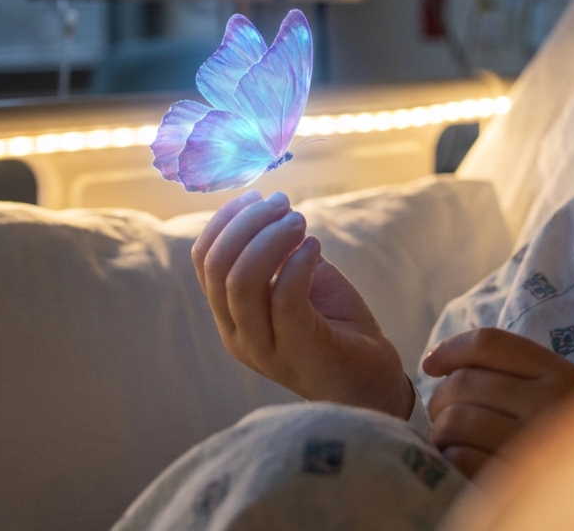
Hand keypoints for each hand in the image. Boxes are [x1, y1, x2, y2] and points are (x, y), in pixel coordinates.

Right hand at [192, 189, 412, 417]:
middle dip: (248, 222)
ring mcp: (263, 347)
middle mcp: (236, 333)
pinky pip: (284, 298)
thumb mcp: (296, 279)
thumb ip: (276, 252)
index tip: (257, 195)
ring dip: (271, 238)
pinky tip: (315, 247)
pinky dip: (297, 263)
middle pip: (217, 266)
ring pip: (242, 282)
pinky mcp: (299, 350)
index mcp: (229, 314)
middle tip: (284, 204)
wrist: (369, 378)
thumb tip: (267, 206)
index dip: (225, 219)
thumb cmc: (333, 323)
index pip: (203, 259)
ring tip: (300, 223)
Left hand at [422, 328, 573, 477]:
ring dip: (440, 430)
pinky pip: (462, 459)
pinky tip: (462, 460)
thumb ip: (511, 370)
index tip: (430, 364)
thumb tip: (436, 362)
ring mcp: (536, 444)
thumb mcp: (554, 390)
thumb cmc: (565, 432)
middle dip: (440, 397)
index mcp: (559, 372)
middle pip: (465, 382)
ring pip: (457, 420)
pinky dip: (452, 458)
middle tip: (440, 412)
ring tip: (448, 438)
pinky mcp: (519, 483)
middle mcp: (550, 402)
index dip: (450, 349)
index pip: (488, 343)